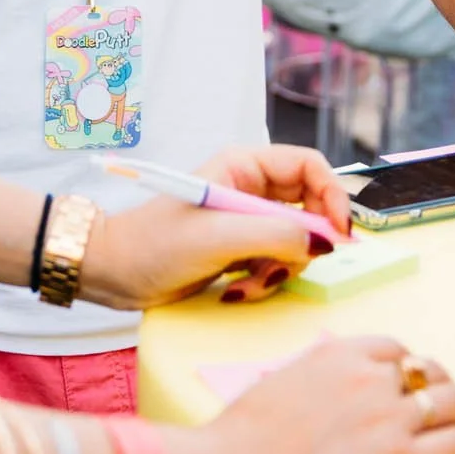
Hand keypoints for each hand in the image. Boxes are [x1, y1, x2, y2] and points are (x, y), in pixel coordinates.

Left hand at [86, 145, 348, 309]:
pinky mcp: (241, 249)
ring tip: (248, 282)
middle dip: (303, 243)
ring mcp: (247, 220)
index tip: (338, 233)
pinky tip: (238, 290)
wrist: (116, 273)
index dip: (332, 196)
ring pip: (296, 242)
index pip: (310, 167)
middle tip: (288, 266)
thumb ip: (277, 235)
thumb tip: (324, 242)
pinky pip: (277, 263)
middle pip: (309, 208)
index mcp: (244, 166)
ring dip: (280, 268)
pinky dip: (265, 280)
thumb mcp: (220, 237)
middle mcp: (251, 188)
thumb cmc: (155, 244)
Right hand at [191, 338, 454, 453]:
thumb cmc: (251, 434)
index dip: (411, 366)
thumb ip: (325, 373)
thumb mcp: (287, 381)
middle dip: (449, 388)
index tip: (417, 379)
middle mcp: (374, 381)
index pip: (397, 350)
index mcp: (342, 354)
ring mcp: (392, 422)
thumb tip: (352, 382)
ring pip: (454, 406)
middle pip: (432, 374)